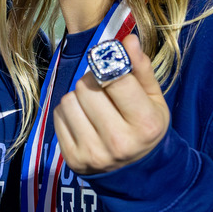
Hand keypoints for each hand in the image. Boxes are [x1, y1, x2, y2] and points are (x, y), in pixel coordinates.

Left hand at [54, 33, 169, 174]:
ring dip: (79, 96)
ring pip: (69, 99)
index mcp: (145, 124)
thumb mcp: (153, 99)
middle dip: (93, 81)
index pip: (116, 78)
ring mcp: (93, 153)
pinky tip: (84, 120)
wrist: (135, 171)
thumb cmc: (144, 126)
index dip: (109, 63)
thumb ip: (141, 68)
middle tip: (104, 90)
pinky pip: (58, 115)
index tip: (109, 61)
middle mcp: (119, 142)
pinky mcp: (73, 159)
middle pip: (87, 87)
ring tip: (94, 106)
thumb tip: (128, 39)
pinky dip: (69, 112)